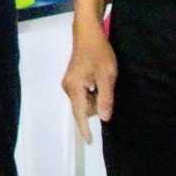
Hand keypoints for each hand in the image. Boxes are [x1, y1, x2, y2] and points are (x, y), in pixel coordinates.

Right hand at [62, 19, 117, 134]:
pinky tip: (99, 80)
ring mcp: (68, 83)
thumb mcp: (107, 76)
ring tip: (104, 81)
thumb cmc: (99, 53)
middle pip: (83, 109)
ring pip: (83, 101)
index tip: (90, 142)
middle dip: (96, 106)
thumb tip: (104, 119)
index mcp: (75, 89)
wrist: (88, 33)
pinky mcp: (71, 79)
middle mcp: (68, 88)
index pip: (80, 114)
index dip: (86, 129)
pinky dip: (92, 92)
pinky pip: (82, 94)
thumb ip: (105, 98)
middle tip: (108, 88)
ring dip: (95, 98)